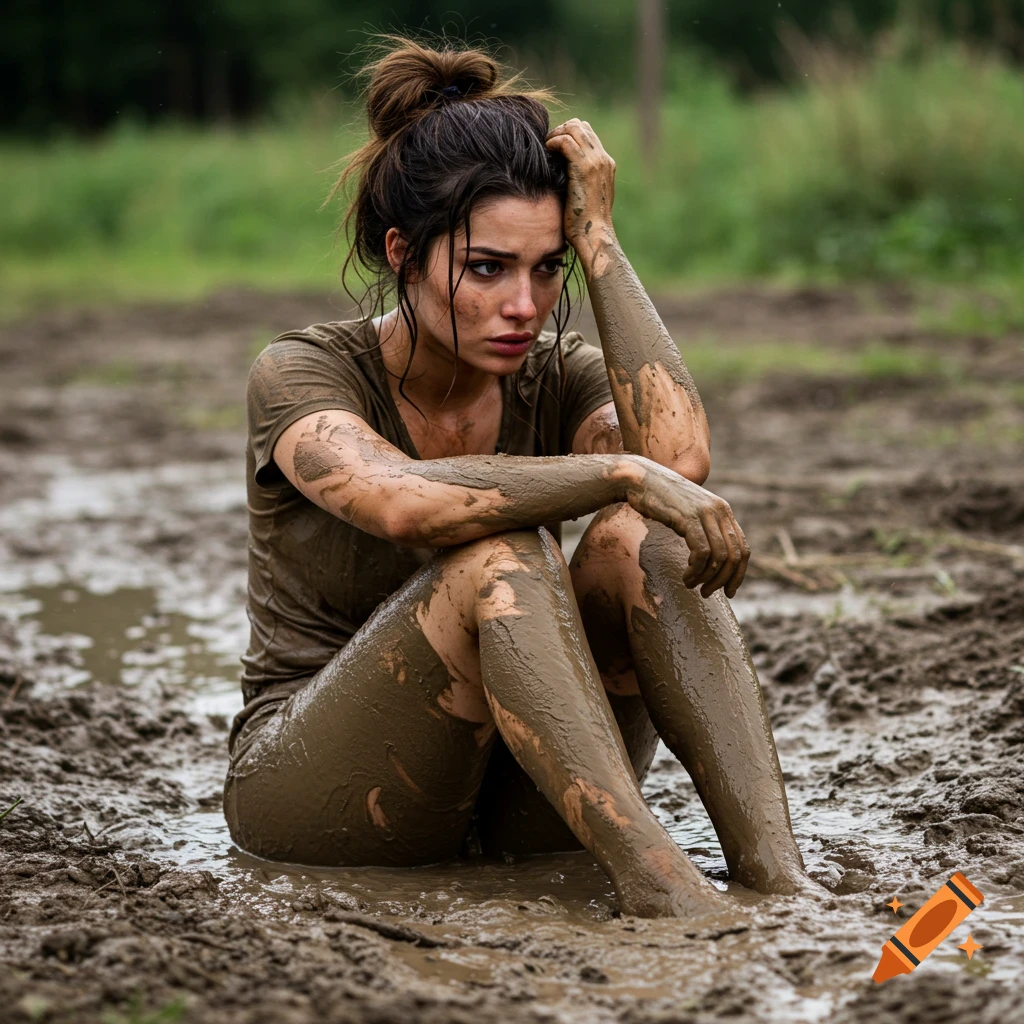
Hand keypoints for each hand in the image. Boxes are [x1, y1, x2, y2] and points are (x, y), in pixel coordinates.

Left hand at [545, 118, 615, 249]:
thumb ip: (581, 181)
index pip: (588, 134)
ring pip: (574, 128)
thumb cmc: (587, 222)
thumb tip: (564, 175)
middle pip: (581, 126)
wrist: (594, 233)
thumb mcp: (587, 196)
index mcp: (606, 164)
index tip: (555, 147)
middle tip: (548, 145)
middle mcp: (603, 159)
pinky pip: (566, 141)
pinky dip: (553, 142)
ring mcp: (595, 162)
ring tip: (546, 148)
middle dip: (561, 130)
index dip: (569, 134)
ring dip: (556, 134)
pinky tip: (547, 152)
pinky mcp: (583, 168)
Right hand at [623, 459, 750, 598]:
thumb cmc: (658, 499)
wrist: (638, 479)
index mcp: (723, 510)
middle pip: (735, 556)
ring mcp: (705, 513)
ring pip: (719, 557)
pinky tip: (685, 575)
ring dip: (707, 578)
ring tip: (691, 585)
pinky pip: (702, 553)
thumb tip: (710, 556)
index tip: (728, 591)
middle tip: (706, 593)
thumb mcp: (688, 513)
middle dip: (723, 580)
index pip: (743, 548)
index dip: (738, 574)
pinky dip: (696, 570)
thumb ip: (703, 528)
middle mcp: (719, 510)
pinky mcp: (689, 518)